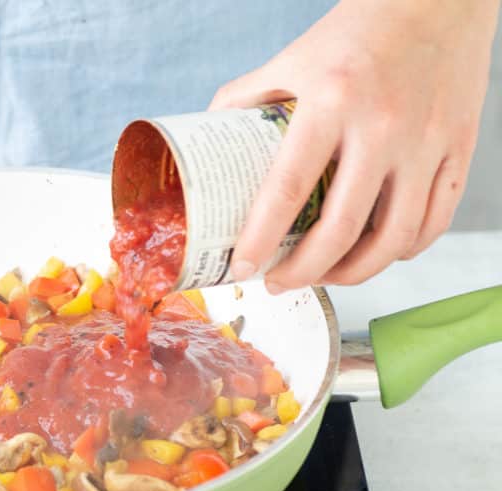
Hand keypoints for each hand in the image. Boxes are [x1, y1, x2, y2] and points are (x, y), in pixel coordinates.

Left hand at [211, 0, 498, 291]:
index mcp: (332, 101)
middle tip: (278, 282)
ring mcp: (427, 142)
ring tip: (323, 275)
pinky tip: (375, 254)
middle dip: (303, 271)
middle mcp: (383, 126)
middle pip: (341, 229)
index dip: (261, 237)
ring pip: (393, 238)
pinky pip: (433, 222)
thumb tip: (209, 141)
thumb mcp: (292, 59)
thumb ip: (246, 98)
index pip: (288, 188)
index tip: (242, 266)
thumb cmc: (359, 30)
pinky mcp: (460, 149)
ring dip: (353, 272)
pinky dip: (403, 251)